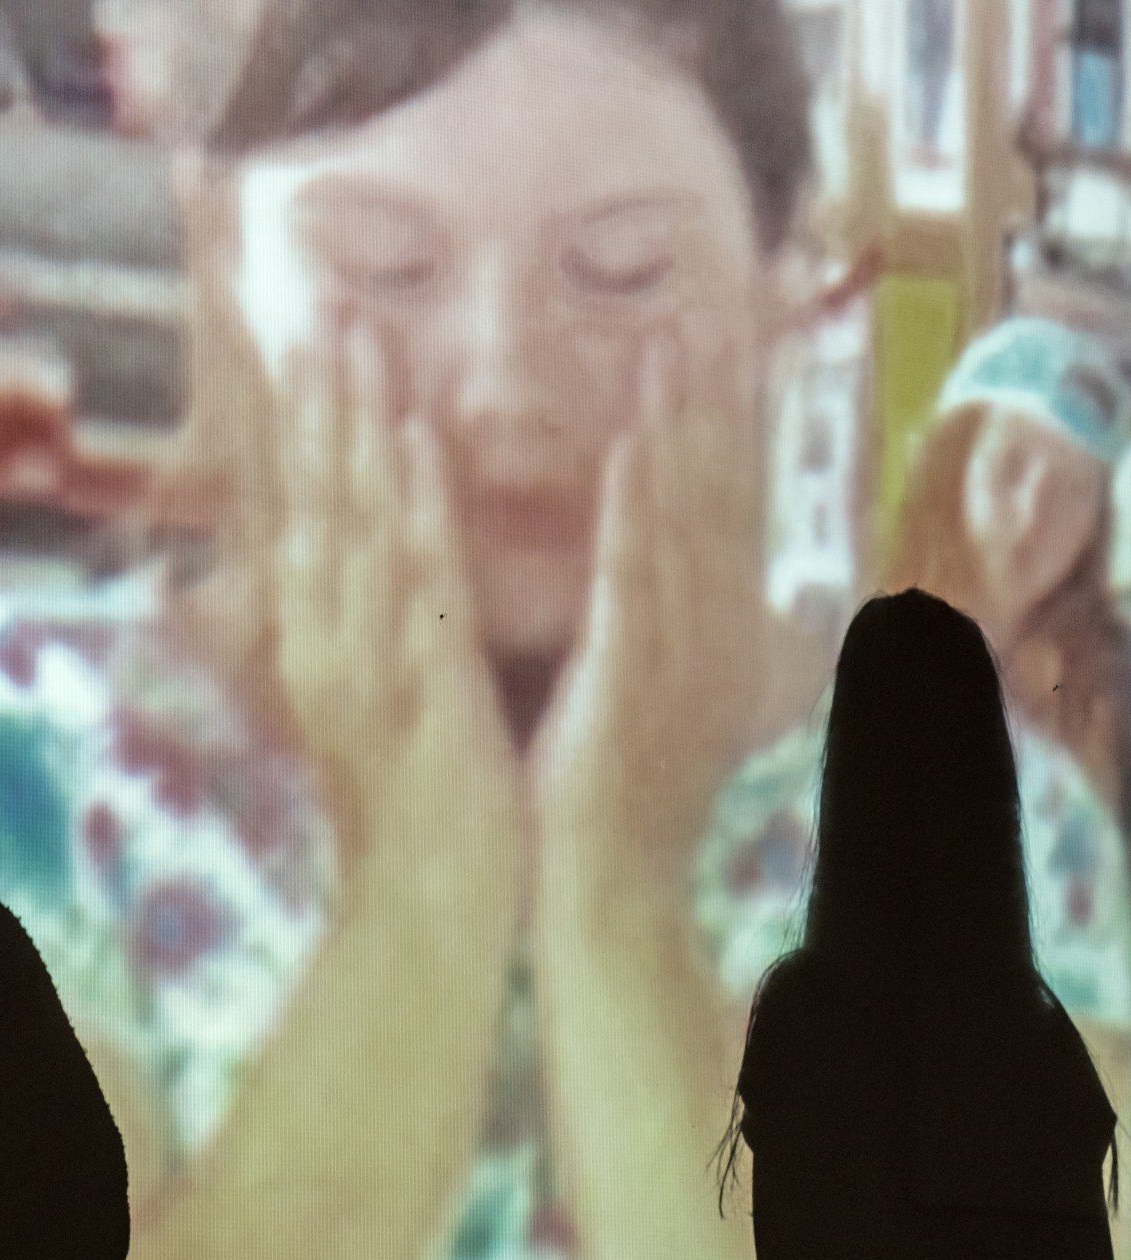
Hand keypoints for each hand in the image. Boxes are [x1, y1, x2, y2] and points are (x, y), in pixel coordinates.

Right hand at [275, 318, 522, 881]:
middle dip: (302, 395)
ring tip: (351, 333)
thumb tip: (158, 587)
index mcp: (291, 626)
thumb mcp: (306, 701)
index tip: (261, 324)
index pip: (274, 497)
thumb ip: (241, 637)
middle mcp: (316, 628)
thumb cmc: (377, 795)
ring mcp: (368, 649)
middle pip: (302, 490)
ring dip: (352, 423)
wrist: (422, 888)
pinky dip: (415, 502)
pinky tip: (412, 434)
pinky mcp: (427, 673)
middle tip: (299, 297)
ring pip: (357, 517)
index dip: (267, 412)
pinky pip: (420, 572)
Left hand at [533, 330, 767, 907]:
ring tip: (676, 340)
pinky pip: (636, 578)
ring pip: (686, 521)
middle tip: (713, 310)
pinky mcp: (635, 679)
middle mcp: (708, 636)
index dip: (722, 428)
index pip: (717, 512)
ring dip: (681, 426)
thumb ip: (647, 633)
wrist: (597, 890)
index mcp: (702, 637)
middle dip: (715, 404)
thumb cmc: (597, 800)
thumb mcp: (636, 701)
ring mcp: (680, 657)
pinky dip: (637, 507)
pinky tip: (632, 442)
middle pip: (717, 499)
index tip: (717, 346)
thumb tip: (654, 584)